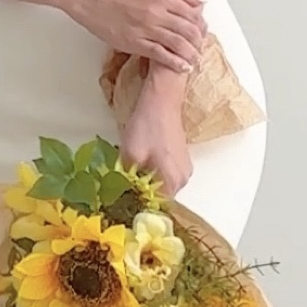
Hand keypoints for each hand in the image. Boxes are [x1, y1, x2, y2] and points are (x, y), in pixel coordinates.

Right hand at [61, 0, 205, 73]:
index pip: (192, 14)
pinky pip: (160, 55)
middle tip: (201, 47)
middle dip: (199, 41)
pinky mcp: (134, 43)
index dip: (201, 25)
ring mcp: (146, 29)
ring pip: (178, 45)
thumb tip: (199, 0)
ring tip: (196, 60)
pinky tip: (183, 67)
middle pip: (189, 31)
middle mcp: (157, 13)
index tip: (203, 31)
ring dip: (191, 54)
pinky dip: (175, 63)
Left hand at [120, 82, 192, 199]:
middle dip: (142, 193)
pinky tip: (142, 161)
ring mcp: (184, 169)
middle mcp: (183, 180)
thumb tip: (122, 197)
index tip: (123, 201)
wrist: (162, 99)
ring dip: (146, 181)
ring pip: (162, 184)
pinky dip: (153, 171)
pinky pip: (165, 173)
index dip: (138, 205)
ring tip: (131, 171)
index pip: (155, 207)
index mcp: (172, 182)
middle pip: (160, 196)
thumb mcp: (130, 156)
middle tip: (123, 185)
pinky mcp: (181, 158)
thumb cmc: (147, 126)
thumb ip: (128, 181)